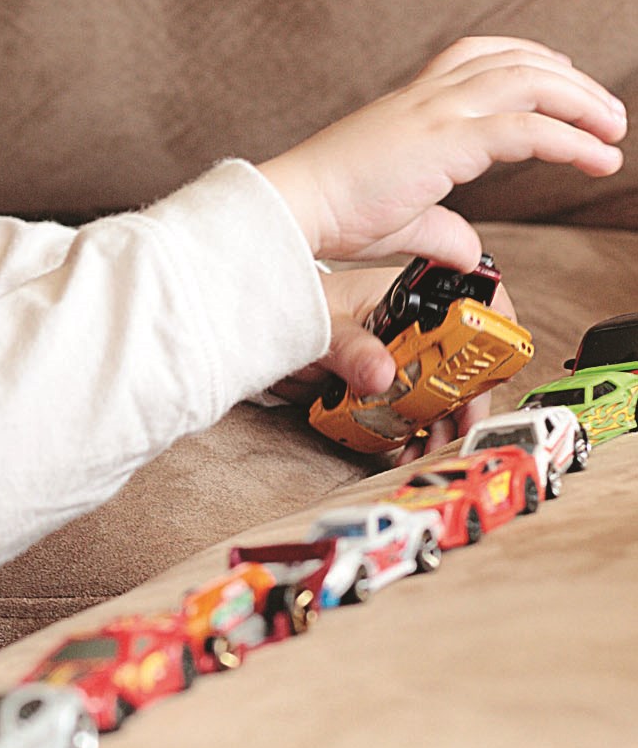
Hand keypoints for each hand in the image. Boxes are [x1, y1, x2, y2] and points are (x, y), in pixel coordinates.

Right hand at [259, 37, 624, 268]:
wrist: (292, 208)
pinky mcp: (444, 142)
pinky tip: (596, 158)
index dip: (526, 59)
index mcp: (409, 107)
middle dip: (570, 80)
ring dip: (582, 101)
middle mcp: (425, 100)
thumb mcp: (397, 218)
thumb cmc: (327, 212)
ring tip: (612, 130)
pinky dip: (571, 141)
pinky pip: (526, 130)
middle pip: (515, 61)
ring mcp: (435, 114)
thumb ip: (439, 228)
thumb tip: (466, 249)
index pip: (475, 57)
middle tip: (606, 112)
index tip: (559, 76)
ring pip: (529, 82)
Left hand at [268, 265, 516, 464]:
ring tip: (429, 450)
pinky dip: (410, 432)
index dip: (487, 340)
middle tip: (459, 431)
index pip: (467, 310)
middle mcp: (407, 326)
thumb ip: (349, 349)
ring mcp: (394, 356)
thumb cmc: (292, 309)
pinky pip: (406, 409)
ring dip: (437, 424)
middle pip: (458, 362)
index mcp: (405, 296)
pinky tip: (405, 451)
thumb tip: (382, 374)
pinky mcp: (379, 383)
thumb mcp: (321, 328)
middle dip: (463, 399)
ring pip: (436, 392)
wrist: (257, 330)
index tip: (490, 377)